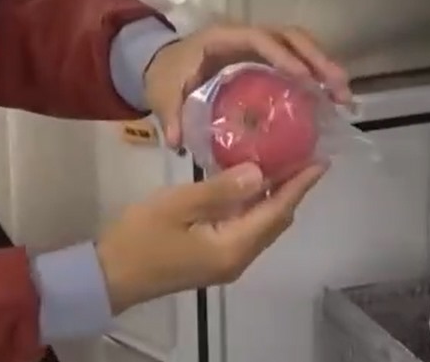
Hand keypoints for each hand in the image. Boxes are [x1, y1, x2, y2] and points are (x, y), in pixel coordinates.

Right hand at [95, 162, 326, 312]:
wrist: (109, 276)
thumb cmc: (141, 238)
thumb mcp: (178, 205)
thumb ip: (221, 189)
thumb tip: (260, 173)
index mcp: (234, 246)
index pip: (277, 211)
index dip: (299, 185)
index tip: (320, 160)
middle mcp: (238, 258)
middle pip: (274, 221)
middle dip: (291, 189)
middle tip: (302, 154)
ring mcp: (225, 262)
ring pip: (260, 226)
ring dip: (273, 197)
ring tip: (280, 162)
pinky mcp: (211, 259)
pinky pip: (244, 229)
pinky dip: (253, 206)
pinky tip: (246, 184)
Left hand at [142, 25, 351, 150]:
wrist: (162, 65)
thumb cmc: (167, 76)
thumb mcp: (163, 95)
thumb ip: (170, 116)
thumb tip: (177, 141)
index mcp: (222, 38)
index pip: (258, 39)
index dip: (283, 55)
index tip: (304, 78)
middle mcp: (246, 35)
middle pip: (290, 37)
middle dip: (318, 60)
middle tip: (339, 90)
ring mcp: (260, 44)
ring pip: (301, 45)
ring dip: (324, 67)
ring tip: (344, 98)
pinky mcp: (268, 58)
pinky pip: (298, 59)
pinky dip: (316, 76)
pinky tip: (331, 102)